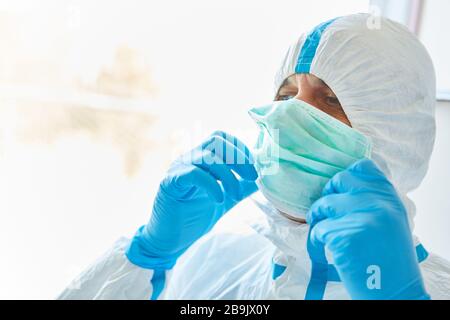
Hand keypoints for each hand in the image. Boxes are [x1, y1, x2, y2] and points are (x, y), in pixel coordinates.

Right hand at [126, 131, 257, 269]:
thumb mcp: (226, 198)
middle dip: (239, 157)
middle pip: (216, 140)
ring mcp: (178, 168)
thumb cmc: (195, 216)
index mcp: (202, 158)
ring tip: (236, 195)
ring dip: (228, 175)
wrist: (171, 239)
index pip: (222, 137)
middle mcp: (189, 158)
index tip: (255, 168)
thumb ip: (243, 186)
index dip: (241, 148)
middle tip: (252, 177)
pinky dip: (211, 184)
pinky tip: (219, 199)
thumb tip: (266, 177)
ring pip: (207, 156)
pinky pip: (193, 173)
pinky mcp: (170, 183)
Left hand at [307, 159, 428, 299]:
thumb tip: (339, 186)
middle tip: (325, 213)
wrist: (395, 292)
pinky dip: (315, 242)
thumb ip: (371, 200)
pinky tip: (323, 251)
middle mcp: (378, 203)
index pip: (362, 167)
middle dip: (327, 196)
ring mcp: (362, 217)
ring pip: (323, 204)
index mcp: (389, 197)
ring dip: (317, 219)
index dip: (345, 178)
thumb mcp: (390, 221)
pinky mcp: (346, 236)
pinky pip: (318, 230)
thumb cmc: (388, 259)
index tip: (339, 192)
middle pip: (339, 180)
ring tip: (323, 234)